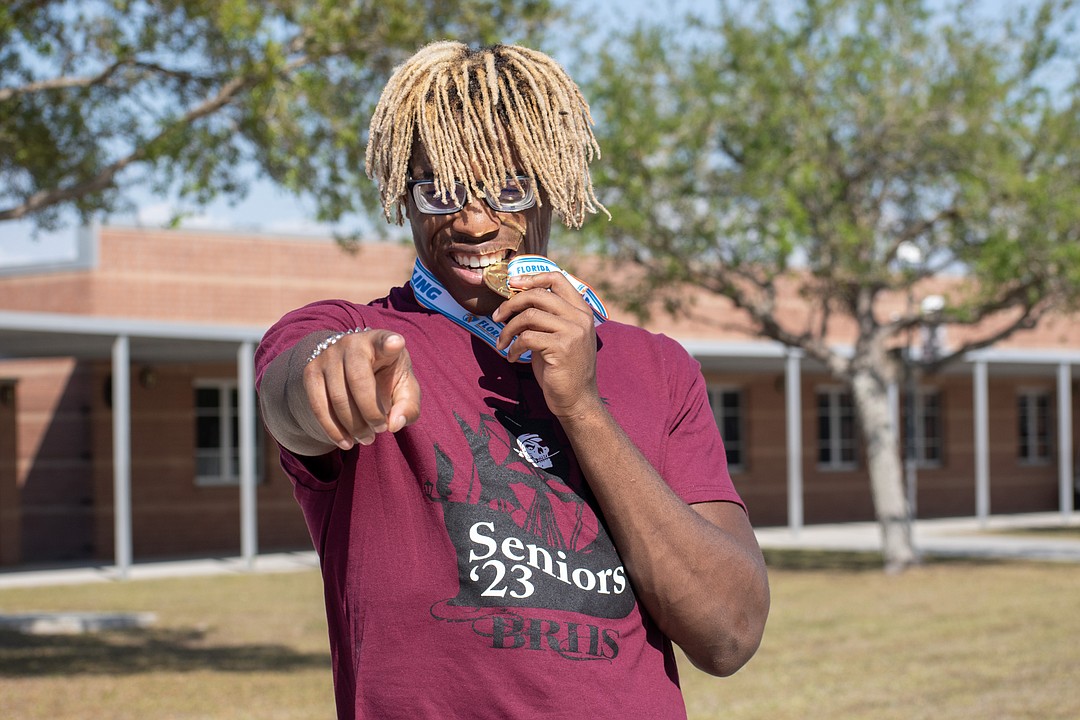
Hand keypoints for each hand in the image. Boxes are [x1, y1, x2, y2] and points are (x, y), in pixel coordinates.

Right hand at [302, 329, 420, 449]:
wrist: (348, 367)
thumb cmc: (385, 378)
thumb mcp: (404, 388)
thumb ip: (408, 407)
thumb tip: (394, 425)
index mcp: (380, 342)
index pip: (384, 340)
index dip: (389, 342)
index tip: (396, 343)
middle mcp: (351, 344)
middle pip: (358, 381)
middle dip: (371, 413)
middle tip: (380, 430)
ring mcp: (328, 356)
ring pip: (337, 398)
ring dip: (353, 426)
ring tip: (367, 439)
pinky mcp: (311, 372)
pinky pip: (319, 406)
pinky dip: (333, 430)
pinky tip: (346, 442)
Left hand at [491, 271, 601, 417]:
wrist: (577, 399)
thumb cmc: (562, 368)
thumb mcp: (560, 336)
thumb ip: (547, 317)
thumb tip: (516, 299)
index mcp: (581, 310)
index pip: (557, 278)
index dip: (531, 278)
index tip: (512, 284)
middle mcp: (580, 317)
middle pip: (538, 294)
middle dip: (511, 303)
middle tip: (496, 317)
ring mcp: (573, 331)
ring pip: (529, 315)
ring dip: (508, 329)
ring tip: (502, 343)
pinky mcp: (561, 347)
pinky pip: (527, 337)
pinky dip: (513, 347)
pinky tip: (511, 357)